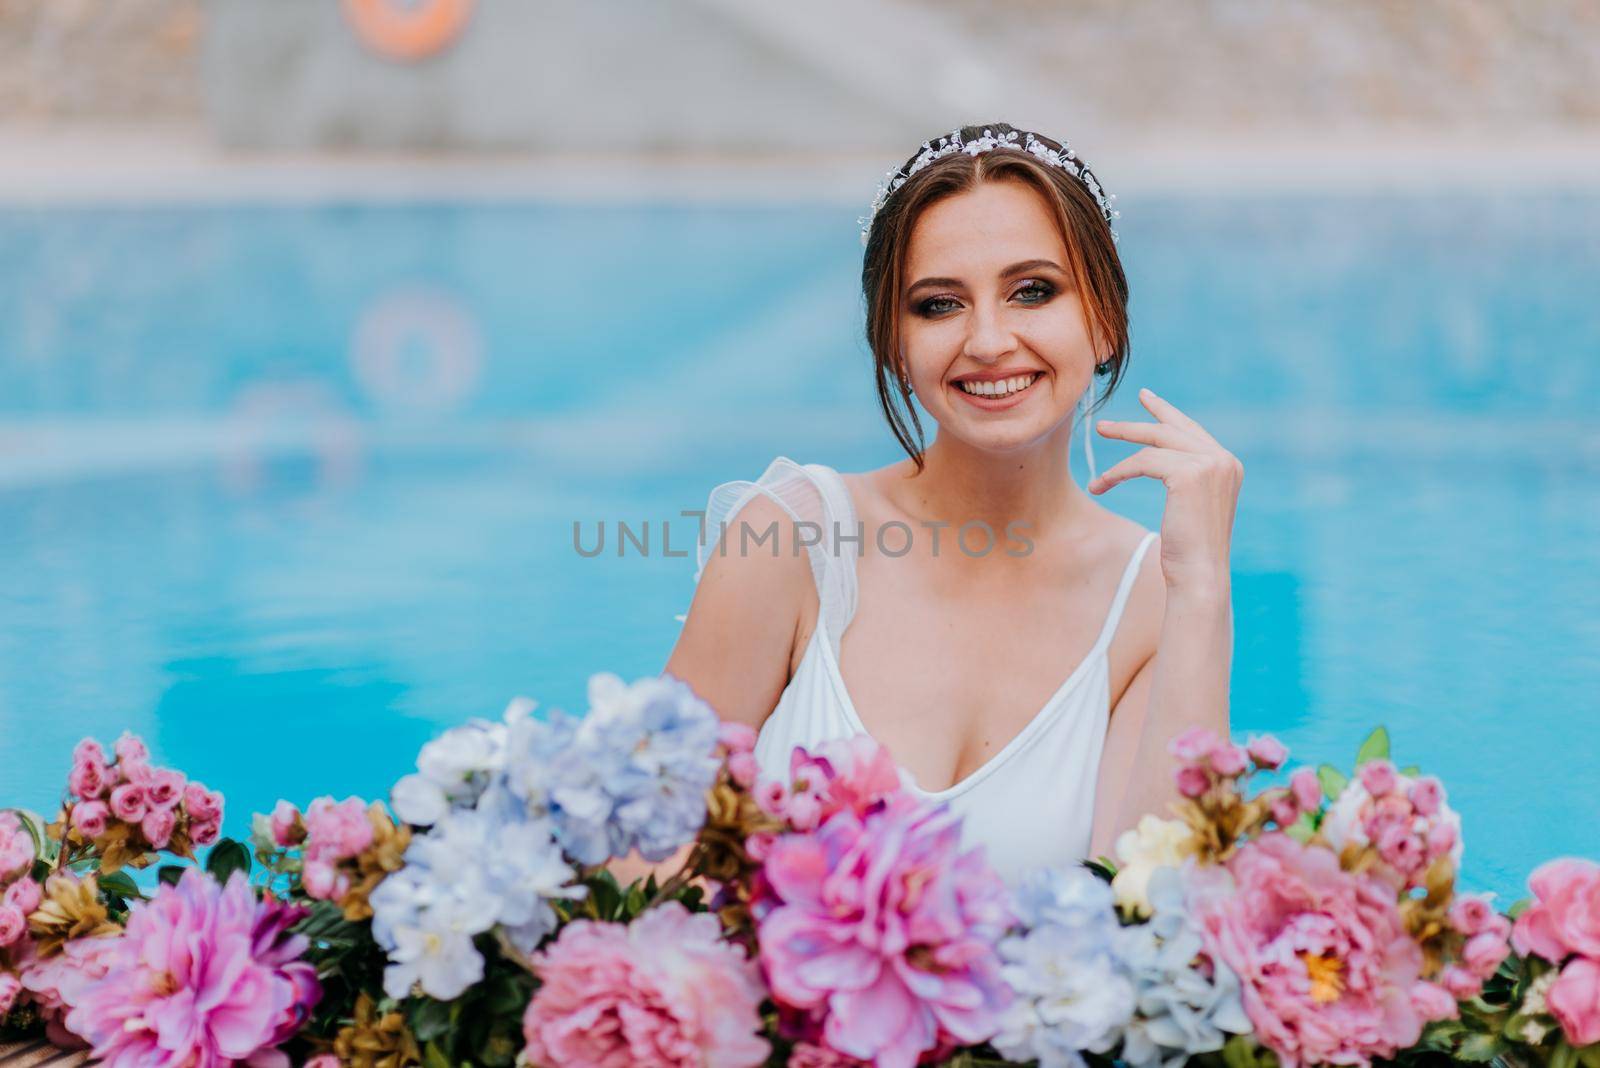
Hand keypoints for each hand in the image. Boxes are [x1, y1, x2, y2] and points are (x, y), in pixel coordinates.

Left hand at [1088, 387, 1241, 592]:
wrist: (1200, 574)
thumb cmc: (1189, 550)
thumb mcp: (1189, 506)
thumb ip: (1183, 477)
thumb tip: (1155, 458)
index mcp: (1228, 465)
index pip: (1192, 430)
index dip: (1166, 413)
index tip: (1147, 398)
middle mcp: (1224, 460)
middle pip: (1172, 429)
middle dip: (1137, 423)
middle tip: (1106, 423)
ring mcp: (1210, 464)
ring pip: (1154, 443)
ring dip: (1121, 448)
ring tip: (1097, 447)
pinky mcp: (1189, 474)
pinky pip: (1143, 462)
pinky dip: (1118, 472)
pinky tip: (1101, 485)